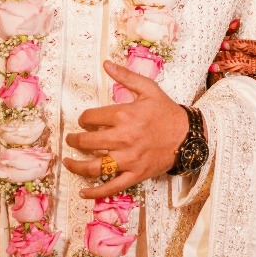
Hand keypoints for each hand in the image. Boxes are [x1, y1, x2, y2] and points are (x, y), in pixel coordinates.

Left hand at [62, 61, 189, 198]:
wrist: (187, 135)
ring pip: (94, 166)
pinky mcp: (135, 174)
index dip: (83, 119)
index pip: (90, 117)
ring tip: (68, 161)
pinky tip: (83, 192)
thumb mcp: (148, 88)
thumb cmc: (166, 111)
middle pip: (87, 142)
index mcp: (124, 115)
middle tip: (71, 140)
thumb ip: (126, 77)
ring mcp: (128, 159)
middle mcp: (123, 138)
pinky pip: (112, 187)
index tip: (84, 120)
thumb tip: (106, 64)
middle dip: (74, 140)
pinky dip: (95, 192)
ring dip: (76, 165)